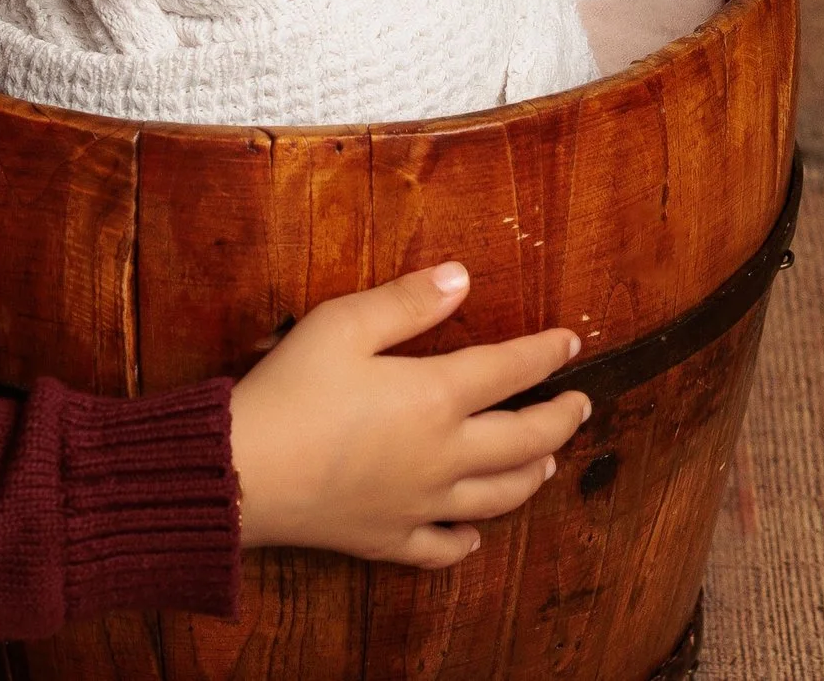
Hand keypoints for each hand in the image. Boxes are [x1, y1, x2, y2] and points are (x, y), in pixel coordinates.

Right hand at [228, 263, 589, 566]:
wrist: (243, 471)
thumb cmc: (288, 390)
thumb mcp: (341, 325)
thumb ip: (406, 302)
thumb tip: (461, 277)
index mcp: (436, 397)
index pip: (511, 370)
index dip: (547, 353)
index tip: (571, 342)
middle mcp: (444, 456)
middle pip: (524, 441)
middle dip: (560, 421)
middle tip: (580, 407)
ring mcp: (422, 504)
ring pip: (498, 498)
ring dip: (530, 476)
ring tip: (546, 465)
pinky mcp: (390, 538)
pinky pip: (443, 547)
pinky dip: (467, 540)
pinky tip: (472, 535)